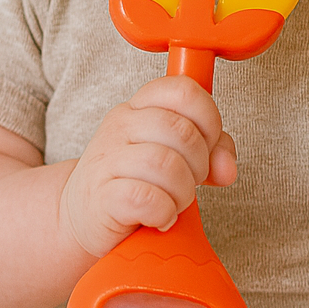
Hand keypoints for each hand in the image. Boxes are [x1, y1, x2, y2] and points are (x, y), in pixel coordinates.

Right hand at [60, 75, 236, 258]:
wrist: (81, 216)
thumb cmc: (133, 181)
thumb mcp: (174, 155)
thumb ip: (210, 152)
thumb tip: (227, 167)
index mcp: (140, 106)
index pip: (184, 90)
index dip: (208, 119)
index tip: (205, 144)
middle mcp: (121, 125)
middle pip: (181, 131)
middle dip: (198, 165)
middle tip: (187, 182)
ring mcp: (107, 159)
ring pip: (166, 164)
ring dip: (182, 193)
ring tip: (173, 202)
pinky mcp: (101, 197)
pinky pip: (146, 198)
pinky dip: (163, 213)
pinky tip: (159, 217)